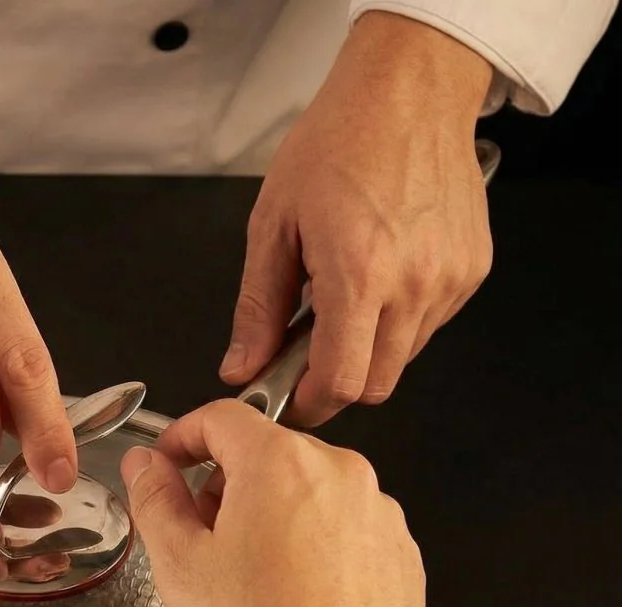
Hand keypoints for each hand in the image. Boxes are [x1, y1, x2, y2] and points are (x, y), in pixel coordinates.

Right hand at [120, 401, 475, 606]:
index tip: (167, 463)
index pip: (220, 415)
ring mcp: (376, 510)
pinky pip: (343, 527)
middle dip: (226, 484)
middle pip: (266, 452)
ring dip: (272, 515)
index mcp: (278, 463)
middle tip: (202, 537)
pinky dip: (314, 544)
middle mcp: (337, 472)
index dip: (182, 436)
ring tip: (251, 579)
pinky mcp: (397, 549)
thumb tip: (145, 465)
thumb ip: (154, 499)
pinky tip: (293, 594)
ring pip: (307, 490)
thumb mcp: (180, 565)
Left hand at [222, 13, 493, 425]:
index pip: (341, 383)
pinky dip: (398, 322)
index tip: (289, 401)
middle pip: (376, 385)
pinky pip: (429, 326)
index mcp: (359, 274)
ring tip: (342, 300)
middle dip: (337, 383)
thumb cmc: (339, 143)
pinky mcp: (471, 270)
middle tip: (306, 353)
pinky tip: (378, 281)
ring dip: (368, 350)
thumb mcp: (274, 227)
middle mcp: (414, 283)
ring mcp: (449, 279)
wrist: (408, 92)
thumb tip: (243, 365)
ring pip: (404, 359)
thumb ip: (257, 310)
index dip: (309, 405)